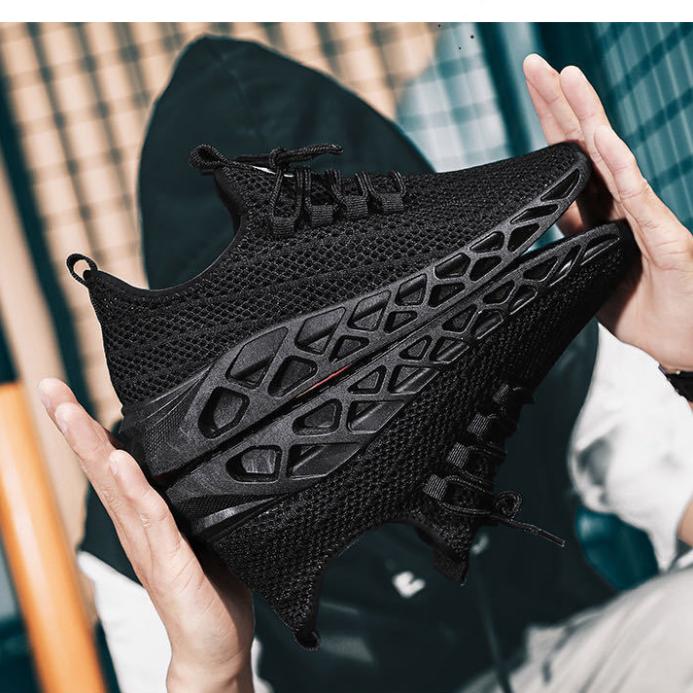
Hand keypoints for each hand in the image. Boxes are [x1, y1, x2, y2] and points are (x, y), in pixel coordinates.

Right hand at [38, 378, 254, 692]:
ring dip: (92, 448)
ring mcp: (148, 544)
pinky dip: (133, 489)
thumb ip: (199, 497)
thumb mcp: (205, 528)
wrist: (214, 646)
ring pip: (116, 486)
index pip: (113, 462)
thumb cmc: (211, 586)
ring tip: (71, 412)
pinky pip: (151, 519)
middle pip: (100, 467)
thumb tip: (216, 456)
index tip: (66, 391)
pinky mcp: (169, 563)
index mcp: (144, 515)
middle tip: (50, 388)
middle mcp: (137, 526)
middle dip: (74, 426)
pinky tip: (120, 463)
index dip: (90, 428)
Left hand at [523, 54, 692, 373]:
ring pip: (611, 160)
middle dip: (560, 103)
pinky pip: (639, 201)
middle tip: (535, 64)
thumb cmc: (644, 312)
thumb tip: (535, 245)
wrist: (684, 343)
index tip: (533, 87)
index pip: (568, 162)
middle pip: (584, 146)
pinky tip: (602, 139)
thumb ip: (568, 254)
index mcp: (599, 217)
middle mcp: (622, 207)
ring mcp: (644, 220)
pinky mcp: (665, 242)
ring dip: (587, 118)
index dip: (551, 124)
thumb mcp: (588, 281)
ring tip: (568, 79)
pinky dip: (620, 169)